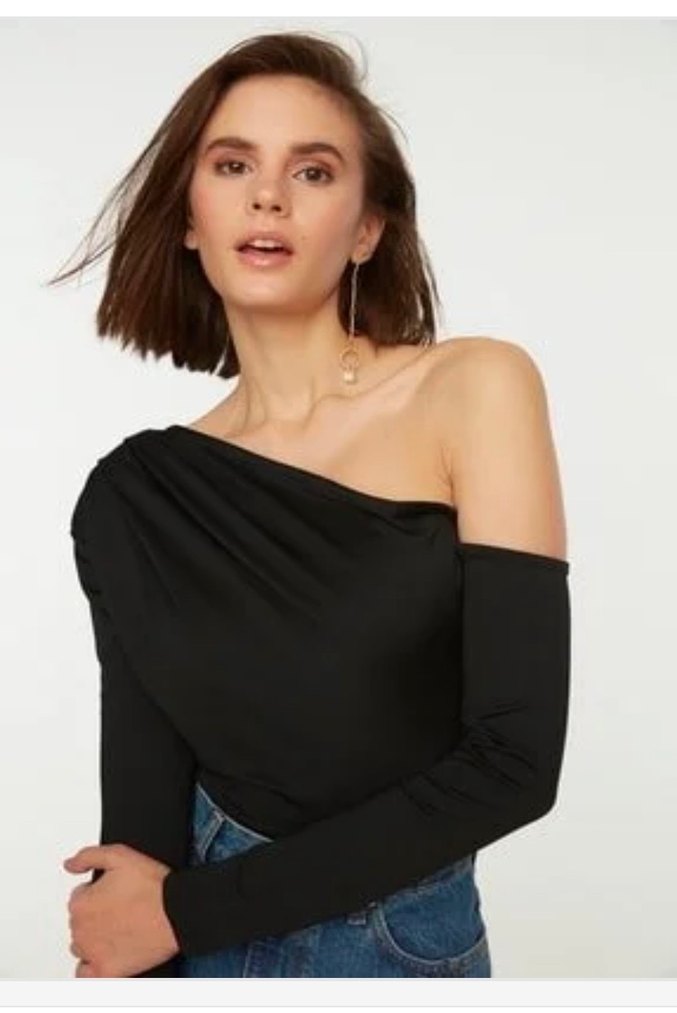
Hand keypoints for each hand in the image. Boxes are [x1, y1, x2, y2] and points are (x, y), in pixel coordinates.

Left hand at [63, 843, 178, 976]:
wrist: (178, 912)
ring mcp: (92, 953)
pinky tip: (107, 953)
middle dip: (96, 913)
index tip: (115, 892)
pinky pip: (85, 973)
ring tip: (119, 928)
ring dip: (94, 937)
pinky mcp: (106, 971)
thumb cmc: (152, 886)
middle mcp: (81, 930)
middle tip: (121, 908)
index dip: (99, 891)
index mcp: (81, 904)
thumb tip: (70, 865)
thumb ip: (88, 856)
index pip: (79, 896)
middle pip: (80, 921)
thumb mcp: (120, 855)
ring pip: (81, 945)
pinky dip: (92, 965)